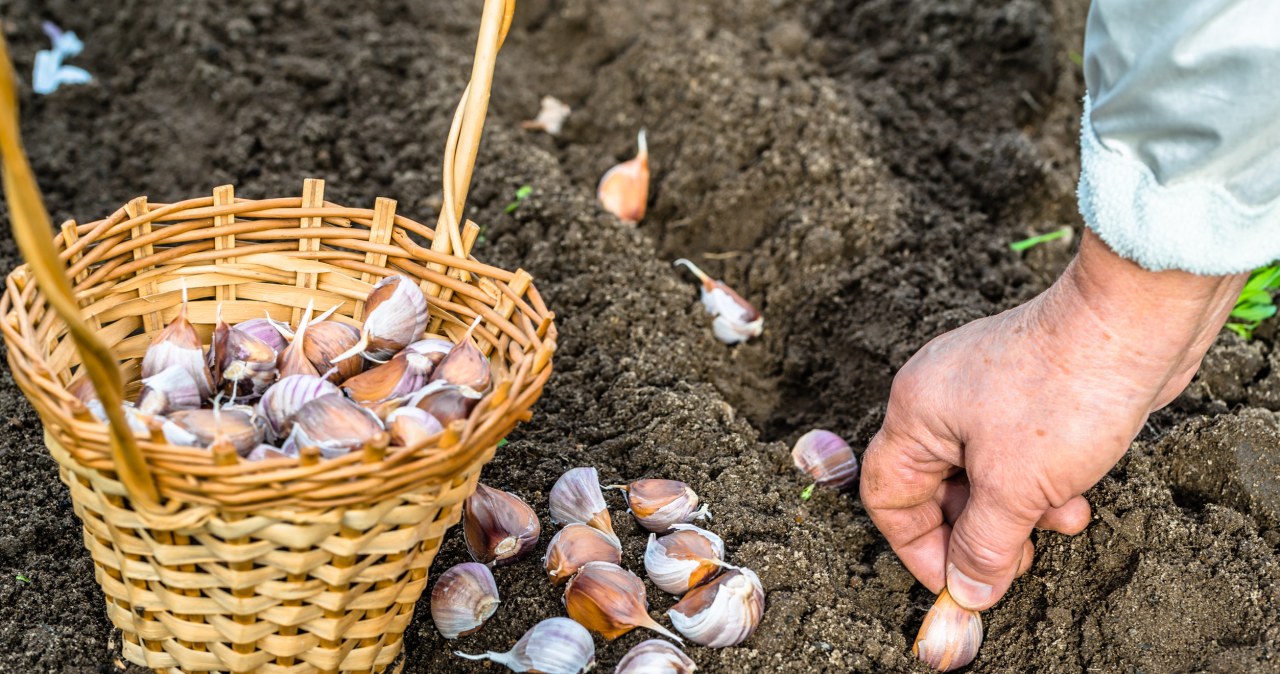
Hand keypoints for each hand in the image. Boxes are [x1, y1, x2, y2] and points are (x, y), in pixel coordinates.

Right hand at [860, 231, 1245, 609]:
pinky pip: (1016, 453)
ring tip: (1061, 521)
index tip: (956, 582)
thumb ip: (983, 547)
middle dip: (978, 532)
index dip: (917, 547)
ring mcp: (983, 390)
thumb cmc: (1064, 393)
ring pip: (982, 474)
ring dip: (1018, 511)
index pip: (888, 495)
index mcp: (915, 412)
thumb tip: (966, 592)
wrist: (1134, 323)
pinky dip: (1040, 483)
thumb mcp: (1016, 489)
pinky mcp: (1026, 390)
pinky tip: (1075, 496)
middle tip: (1013, 563)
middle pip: (937, 488)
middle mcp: (939, 397)